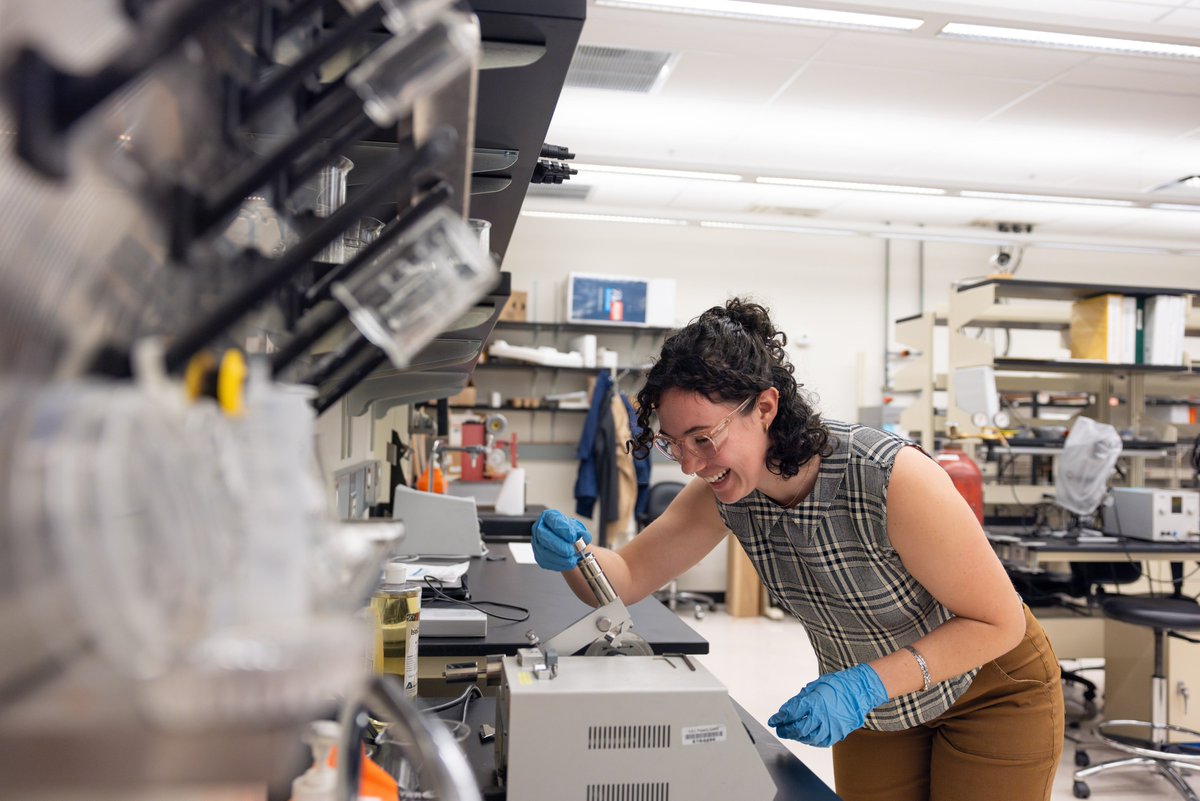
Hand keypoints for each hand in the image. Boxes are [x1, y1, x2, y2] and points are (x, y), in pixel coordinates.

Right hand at [531, 510, 591, 570]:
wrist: (567, 542)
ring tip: (572, 560)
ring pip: (543, 551)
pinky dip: (558, 565)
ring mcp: (537, 542)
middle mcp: (540, 528)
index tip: (573, 537)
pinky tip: (567, 564)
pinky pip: (545, 561)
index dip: (562, 529)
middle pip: (543, 535)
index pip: (552, 520)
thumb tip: (584, 537)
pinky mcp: (539, 556)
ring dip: (559, 558)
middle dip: (558, 545)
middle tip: (571, 551)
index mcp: (549, 517)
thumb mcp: (578, 529)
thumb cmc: (569, 533)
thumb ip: (582, 532)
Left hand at [768, 664, 887, 746]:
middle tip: (779, 729)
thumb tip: (788, 708)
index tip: (773, 720)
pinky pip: (821, 741)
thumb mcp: (815, 686)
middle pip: (798, 728)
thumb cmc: (838, 685)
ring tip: (791, 733)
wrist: (859, 691)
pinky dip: (811, 741)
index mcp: (814, 701)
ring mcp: (830, 726)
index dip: (780, 718)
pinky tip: (806, 737)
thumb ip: (801, 698)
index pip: (791, 713)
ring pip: (808, 737)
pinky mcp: (837, 733)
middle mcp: (821, 716)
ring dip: (797, 736)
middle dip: (785, 730)